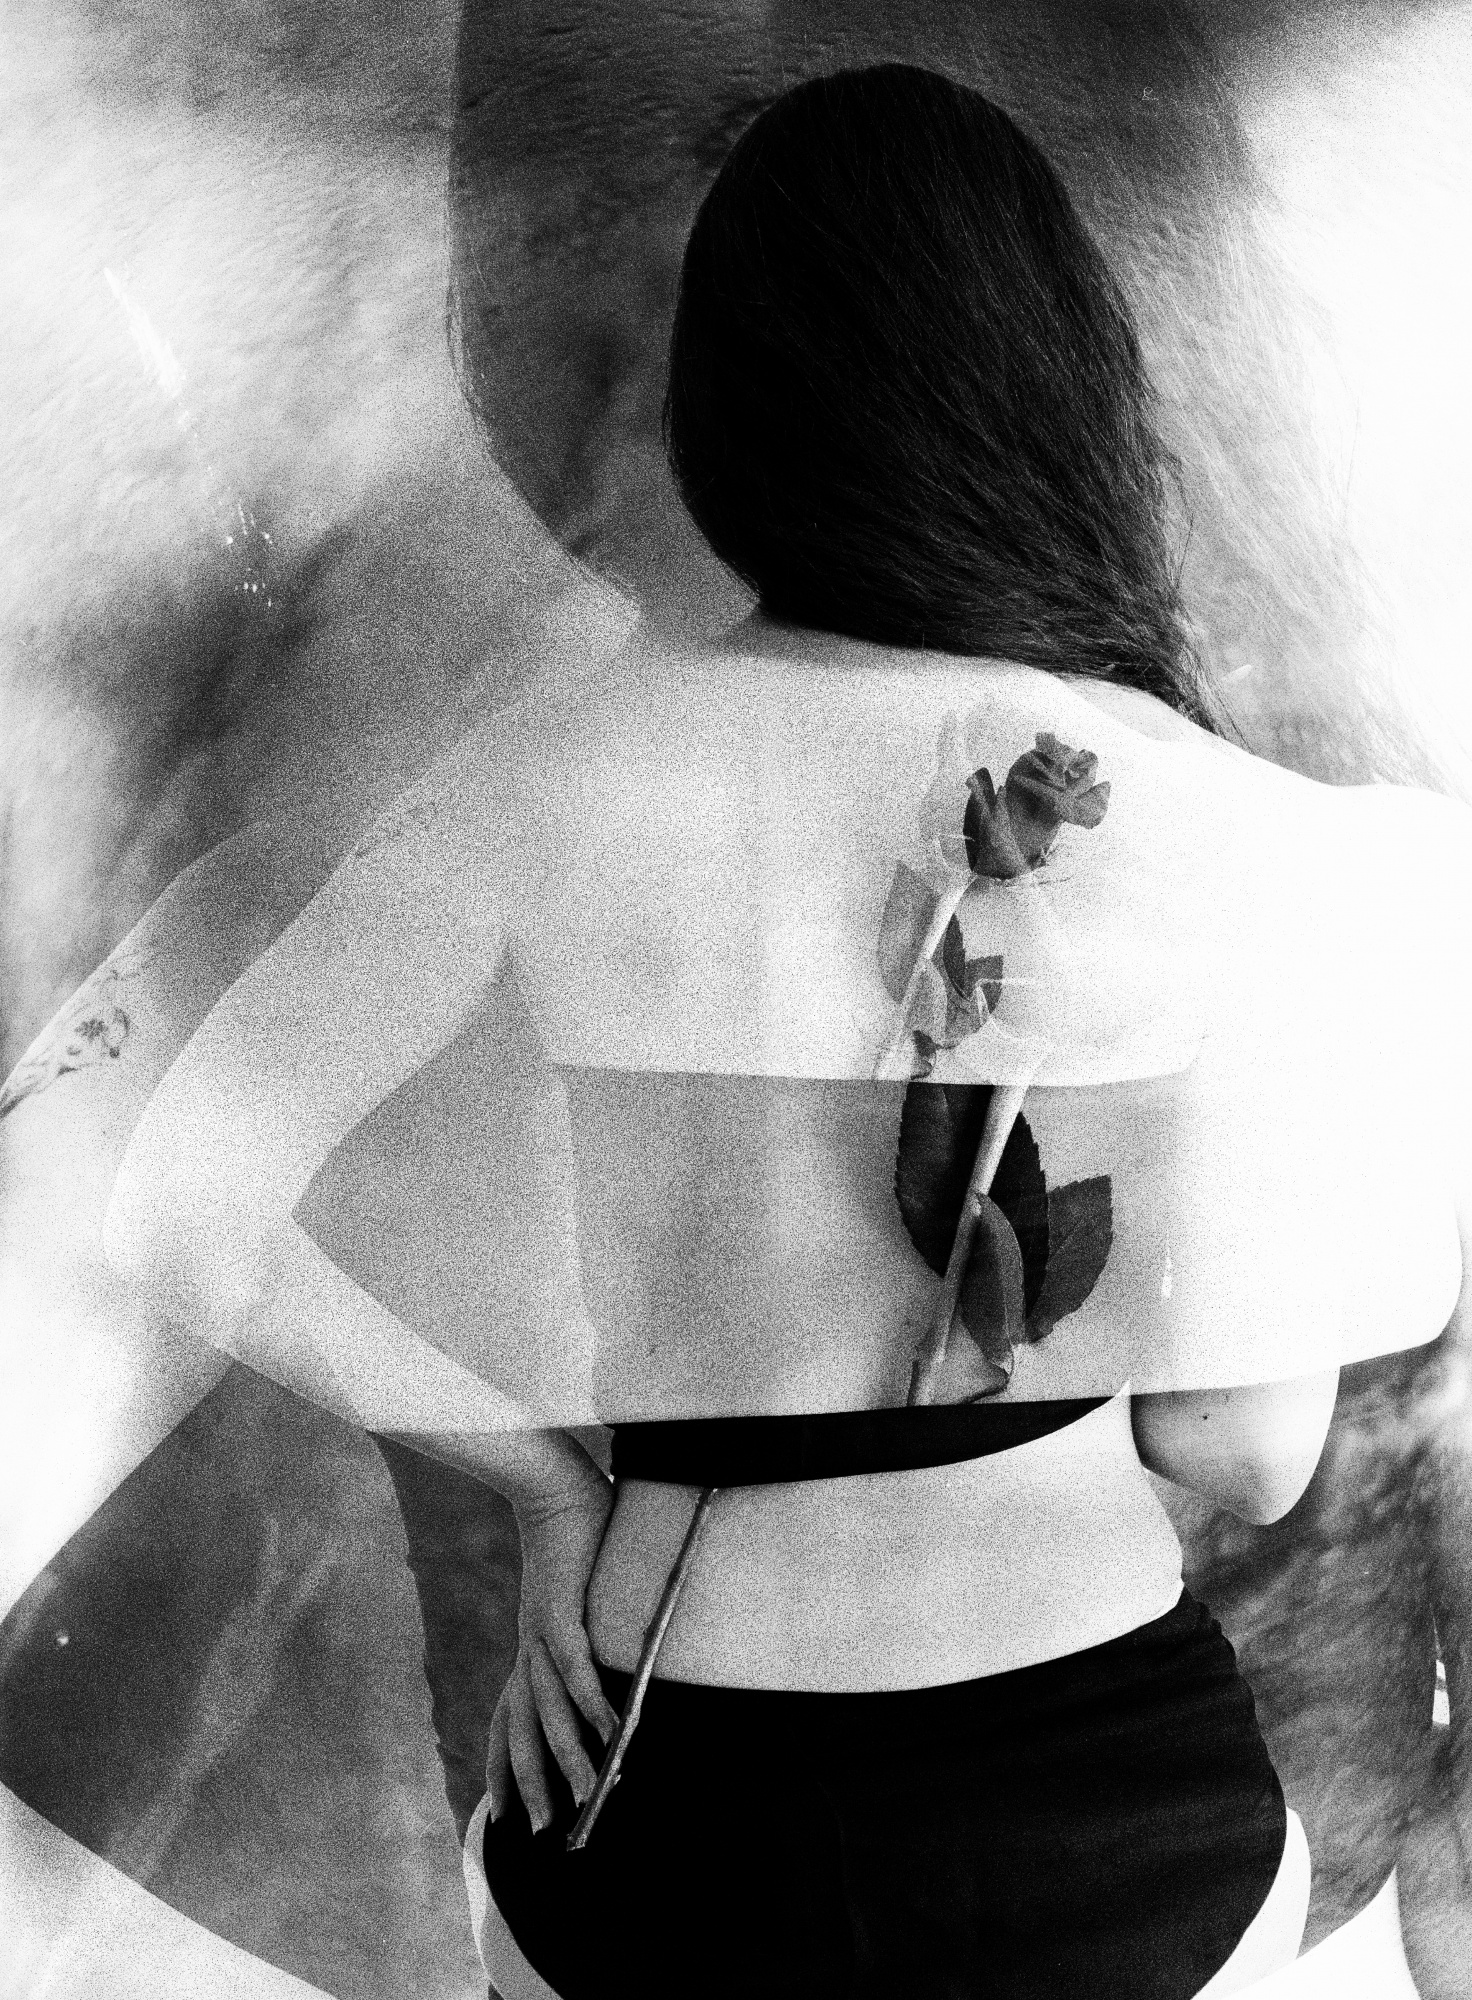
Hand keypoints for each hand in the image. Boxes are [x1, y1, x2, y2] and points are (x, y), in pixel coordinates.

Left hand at [485, 1462, 619, 1832]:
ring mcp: (541, 1631)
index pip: (507, 1719)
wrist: (552, 1482)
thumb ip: (590, 1621)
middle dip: (530, 1783)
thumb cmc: (573, 1530)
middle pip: (521, 1730)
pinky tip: (608, 1729)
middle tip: (541, 1832)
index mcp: (529, 1646)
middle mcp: (528, 1647)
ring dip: (570, 1757)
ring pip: (549, 1710)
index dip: (503, 1768)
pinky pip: (575, 1665)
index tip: (503, 1815)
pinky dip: (591, 1699)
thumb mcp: (576, 1591)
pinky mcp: (561, 1608)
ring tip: (589, 1798)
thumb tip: (615, 1637)